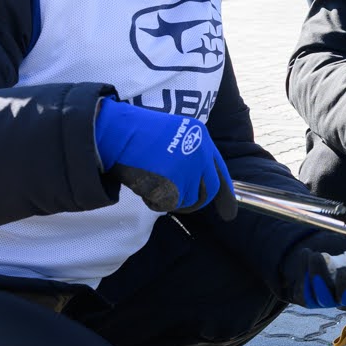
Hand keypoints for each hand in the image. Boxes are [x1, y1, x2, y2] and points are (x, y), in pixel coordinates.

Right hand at [93, 99, 235, 218]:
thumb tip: (196, 182)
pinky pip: (168, 204)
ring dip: (172, 200)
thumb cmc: (136, 133)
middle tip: (178, 201)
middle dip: (196, 202)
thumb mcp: (172, 133)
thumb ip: (188, 155)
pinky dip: (154, 202)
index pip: (221, 173)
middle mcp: (200, 153)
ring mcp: (188, 170)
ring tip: (153, 183)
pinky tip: (144, 186)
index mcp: (201, 137)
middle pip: (209, 191)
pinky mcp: (173, 184)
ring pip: (189, 201)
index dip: (226, 196)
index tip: (229, 213)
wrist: (116, 133)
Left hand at [279, 232, 345, 308]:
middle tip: (342, 269)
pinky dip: (305, 271)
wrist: (313, 242)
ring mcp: (327, 298)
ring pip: (324, 296)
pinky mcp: (309, 297)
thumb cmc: (340, 243)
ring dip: (320, 275)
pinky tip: (306, 253)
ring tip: (316, 255)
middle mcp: (345, 293)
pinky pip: (307, 292)